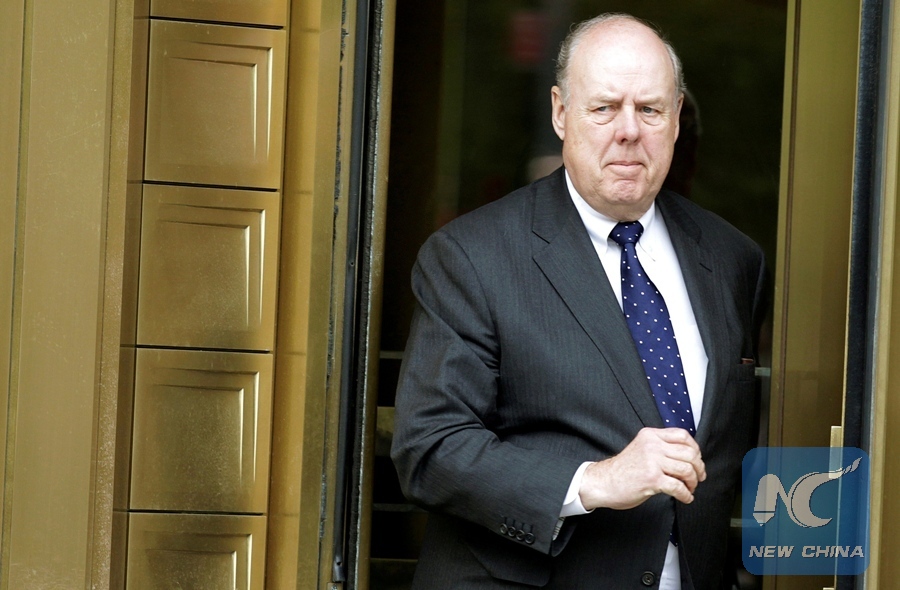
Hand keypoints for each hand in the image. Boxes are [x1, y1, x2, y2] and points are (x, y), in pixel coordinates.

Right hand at [578, 427, 705, 509]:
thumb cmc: (623, 469)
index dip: (695, 449)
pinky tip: (685, 498)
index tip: (696, 461)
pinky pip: (678, 487)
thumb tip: (688, 457)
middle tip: (698, 478)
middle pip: (689, 453)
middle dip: (698, 468)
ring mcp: (652, 461)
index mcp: (650, 435)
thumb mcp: (641, 448)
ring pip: (687, 470)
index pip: (683, 435)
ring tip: (689, 489)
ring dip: (693, 483)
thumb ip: (660, 447)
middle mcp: (652, 445)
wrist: (603, 482)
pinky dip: (686, 495)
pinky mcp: (652, 479)